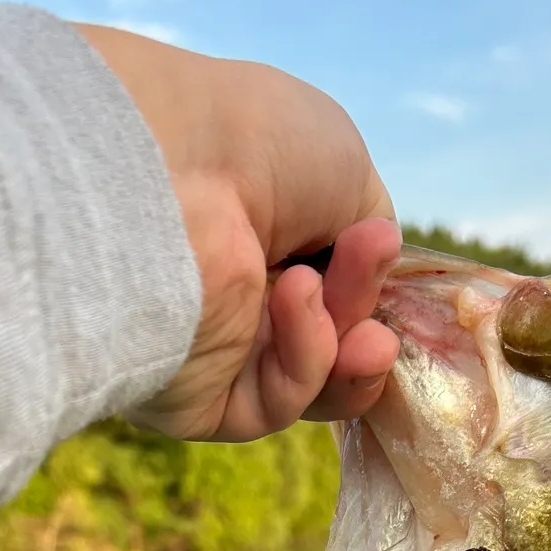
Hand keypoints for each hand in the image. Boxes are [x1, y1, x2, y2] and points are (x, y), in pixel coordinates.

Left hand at [72, 24, 401, 441]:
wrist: (170, 170)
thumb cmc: (255, 147)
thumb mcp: (346, 171)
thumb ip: (367, 230)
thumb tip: (370, 267)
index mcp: (252, 234)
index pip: (326, 284)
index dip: (368, 281)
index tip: (380, 247)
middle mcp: (228, 293)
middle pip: (328, 338)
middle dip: (364, 316)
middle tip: (374, 277)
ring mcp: (212, 350)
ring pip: (310, 383)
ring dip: (349, 352)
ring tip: (365, 325)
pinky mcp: (195, 401)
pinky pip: (274, 403)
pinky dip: (306, 358)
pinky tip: (295, 299)